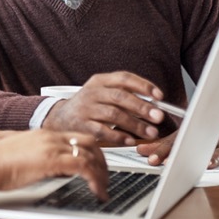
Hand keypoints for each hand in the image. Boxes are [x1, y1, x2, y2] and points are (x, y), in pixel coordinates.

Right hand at [0, 129, 110, 204]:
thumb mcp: (22, 158)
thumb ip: (39, 160)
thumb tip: (49, 171)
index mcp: (45, 135)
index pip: (79, 137)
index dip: (94, 152)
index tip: (99, 166)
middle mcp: (52, 137)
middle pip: (90, 143)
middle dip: (103, 161)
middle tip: (107, 179)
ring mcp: (53, 147)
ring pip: (91, 155)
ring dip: (102, 174)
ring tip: (104, 190)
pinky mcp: (52, 160)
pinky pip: (84, 168)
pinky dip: (96, 180)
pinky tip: (98, 192)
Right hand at [43, 72, 167, 145]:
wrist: (60, 118)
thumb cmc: (89, 106)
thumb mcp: (102, 93)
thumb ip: (124, 95)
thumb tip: (154, 104)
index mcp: (100, 81)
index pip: (124, 78)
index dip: (143, 85)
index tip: (159, 96)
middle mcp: (92, 92)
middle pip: (120, 96)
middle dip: (142, 107)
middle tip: (159, 117)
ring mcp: (85, 108)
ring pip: (113, 114)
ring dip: (135, 124)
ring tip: (150, 132)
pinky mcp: (81, 125)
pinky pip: (102, 130)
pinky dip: (118, 136)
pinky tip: (130, 140)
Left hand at [134, 122, 218, 167]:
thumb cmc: (204, 134)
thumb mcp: (183, 138)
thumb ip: (162, 145)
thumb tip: (140, 150)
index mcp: (184, 133)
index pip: (167, 141)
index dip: (155, 149)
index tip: (143, 154)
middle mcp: (197, 134)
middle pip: (180, 143)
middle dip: (165, 152)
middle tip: (154, 160)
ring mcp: (213, 141)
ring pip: (199, 147)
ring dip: (187, 155)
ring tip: (175, 162)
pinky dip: (215, 158)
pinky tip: (208, 163)